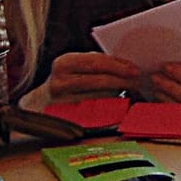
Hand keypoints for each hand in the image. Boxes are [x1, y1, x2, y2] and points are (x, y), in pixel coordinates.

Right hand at [18, 51, 142, 111]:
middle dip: (122, 80)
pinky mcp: (65, 118)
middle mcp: (59, 82)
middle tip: (138, 82)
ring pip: (97, 97)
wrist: (42, 102)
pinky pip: (93, 113)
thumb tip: (128, 66)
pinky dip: (109, 109)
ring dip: (119, 95)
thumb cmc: (69, 81)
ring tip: (132, 93)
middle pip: (98, 80)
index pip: (95, 62)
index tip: (135, 70)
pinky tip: (119, 106)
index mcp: (64, 63)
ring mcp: (61, 101)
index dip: (118, 65)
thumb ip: (97, 64)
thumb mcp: (76, 67)